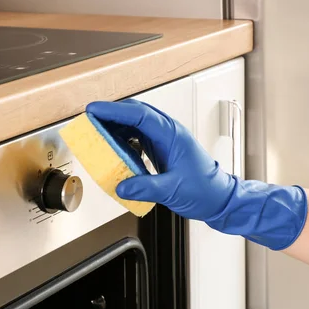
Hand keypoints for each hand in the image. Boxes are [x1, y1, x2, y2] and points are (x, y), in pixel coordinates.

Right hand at [86, 99, 235, 220]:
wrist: (218, 198)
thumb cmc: (204, 191)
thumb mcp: (173, 191)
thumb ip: (146, 188)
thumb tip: (122, 186)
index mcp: (173, 135)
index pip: (140, 115)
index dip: (115, 111)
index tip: (95, 110)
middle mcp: (168, 132)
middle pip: (136, 113)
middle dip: (111, 114)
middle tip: (90, 119)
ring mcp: (164, 139)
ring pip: (135, 123)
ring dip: (116, 126)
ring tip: (97, 134)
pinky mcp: (161, 148)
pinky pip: (138, 137)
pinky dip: (123, 140)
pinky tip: (114, 150)